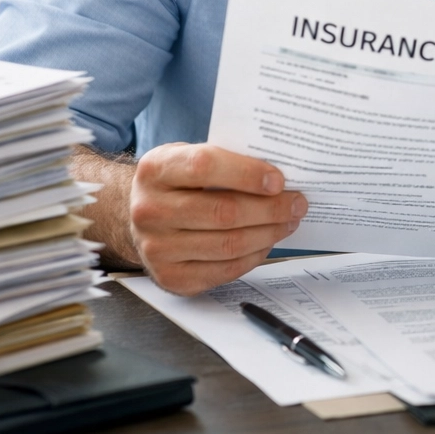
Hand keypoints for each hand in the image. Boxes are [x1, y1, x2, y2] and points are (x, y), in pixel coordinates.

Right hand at [127, 143, 307, 295]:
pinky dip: (253, 257)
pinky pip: (224, 270)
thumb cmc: (177, 181)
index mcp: (155, 170)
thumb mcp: (188, 156)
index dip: (247, 173)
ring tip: (289, 222)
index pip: (205, 166)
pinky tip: (267, 242)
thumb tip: (278, 177)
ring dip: (268, 233)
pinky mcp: (170, 277)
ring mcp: (156, 248)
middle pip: (222, 211)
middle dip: (270, 209)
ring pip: (228, 244)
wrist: (137, 215)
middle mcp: (149, 210)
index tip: (279, 180)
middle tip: (297, 203)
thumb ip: (225, 159)